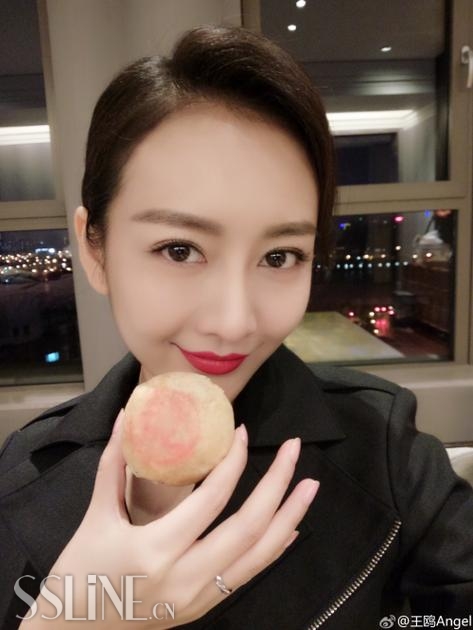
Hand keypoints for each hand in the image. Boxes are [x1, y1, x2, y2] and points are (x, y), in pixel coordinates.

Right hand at [21, 409, 318, 627]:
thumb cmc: (79, 573)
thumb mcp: (95, 515)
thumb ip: (115, 463)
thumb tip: (128, 415)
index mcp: (156, 550)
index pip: (211, 501)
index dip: (233, 463)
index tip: (242, 433)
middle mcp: (186, 577)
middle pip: (248, 527)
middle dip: (278, 484)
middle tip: (295, 448)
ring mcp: (200, 597)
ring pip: (259, 555)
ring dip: (290, 516)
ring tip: (311, 485)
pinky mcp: (205, 606)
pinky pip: (249, 575)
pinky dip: (273, 548)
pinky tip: (291, 527)